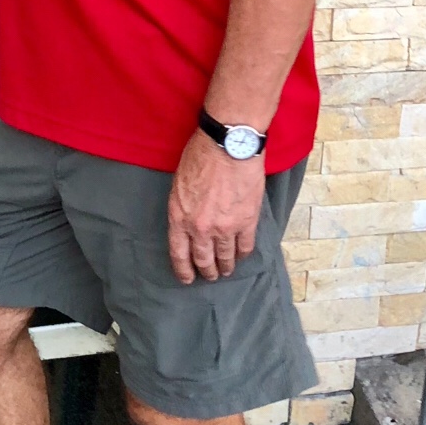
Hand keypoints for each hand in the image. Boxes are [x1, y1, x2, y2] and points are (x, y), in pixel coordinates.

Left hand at [167, 129, 265, 281]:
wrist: (228, 146)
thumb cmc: (200, 156)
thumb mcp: (179, 184)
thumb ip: (183, 207)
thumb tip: (188, 221)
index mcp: (179, 217)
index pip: (179, 253)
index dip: (183, 270)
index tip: (187, 279)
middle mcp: (200, 228)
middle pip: (203, 259)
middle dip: (206, 271)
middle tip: (210, 276)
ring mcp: (225, 227)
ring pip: (225, 257)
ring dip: (226, 266)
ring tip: (227, 271)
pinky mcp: (247, 221)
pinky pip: (245, 246)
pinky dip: (243, 254)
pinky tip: (242, 256)